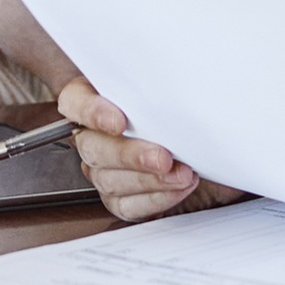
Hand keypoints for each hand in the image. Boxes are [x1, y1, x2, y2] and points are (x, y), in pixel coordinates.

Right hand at [56, 78, 246, 221]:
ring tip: (181, 174)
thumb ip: (163, 85)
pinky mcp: (120, 198)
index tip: (119, 121)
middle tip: (162, 157)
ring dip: (149, 181)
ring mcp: (104, 170)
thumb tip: (177, 79)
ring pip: (109, 181)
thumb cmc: (188, 111)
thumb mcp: (176, 90)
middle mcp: (95, 136)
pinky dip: (155, 199)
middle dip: (130, 155)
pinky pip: (127, 205)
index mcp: (97, 99)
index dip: (93, 112)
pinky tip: (178, 187)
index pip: (75, 102)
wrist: (208, 146)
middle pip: (93, 148)